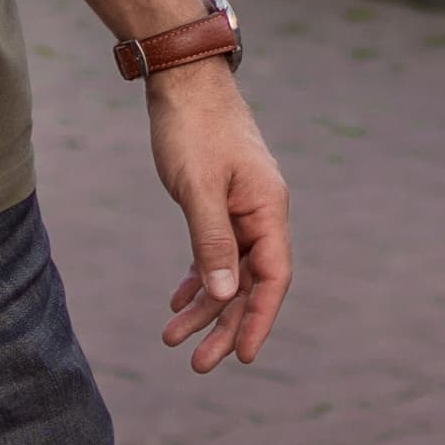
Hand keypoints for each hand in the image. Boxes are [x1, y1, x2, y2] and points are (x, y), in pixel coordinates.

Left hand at [148, 64, 291, 372]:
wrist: (183, 79)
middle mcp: (262, 212)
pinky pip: (215, 250)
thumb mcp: (198, 189)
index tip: (243, 357)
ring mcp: (242, 207)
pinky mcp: (220, 201)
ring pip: (229, 270)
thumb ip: (211, 242)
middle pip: (249, 282)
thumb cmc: (193, 129)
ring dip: (204, 306)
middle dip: (225, 325)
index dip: (259, 319)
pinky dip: (198, 276)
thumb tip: (223, 296)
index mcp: (268, 209)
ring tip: (172, 339)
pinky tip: (178, 300)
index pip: (272, 277)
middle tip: (197, 365)